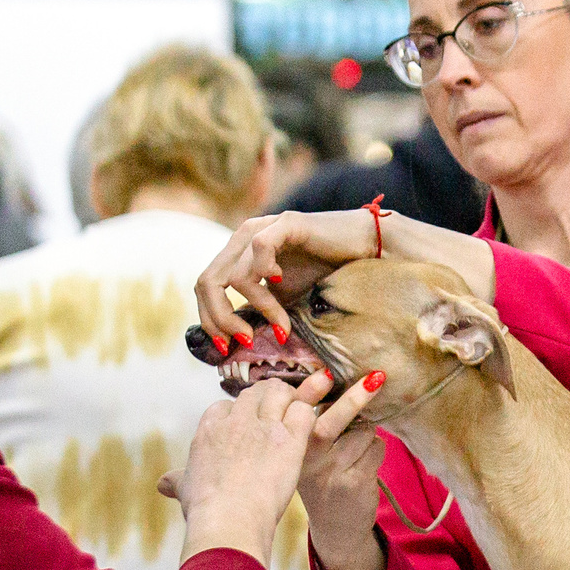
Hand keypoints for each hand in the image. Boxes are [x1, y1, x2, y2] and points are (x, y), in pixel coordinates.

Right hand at [165, 371, 335, 565]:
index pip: (227, 404)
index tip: (247, 423)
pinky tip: (310, 424)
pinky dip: (309, 413)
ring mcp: (265, 427)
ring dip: (291, 398)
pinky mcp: (290, 439)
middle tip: (278, 408)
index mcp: (209, 426)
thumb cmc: (206, 508)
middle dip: (268, 397)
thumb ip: (177, 480)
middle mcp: (236, 420)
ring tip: (297, 407)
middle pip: (256, 393)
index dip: (240, 412)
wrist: (228, 519)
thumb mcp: (186, 489)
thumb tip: (162, 485)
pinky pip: (304, 411)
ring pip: (281, 393)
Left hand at [192, 209, 378, 355]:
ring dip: (259, 308)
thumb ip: (259, 310)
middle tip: (245, 340)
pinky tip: (283, 283)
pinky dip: (267, 278)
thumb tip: (236, 339)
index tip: (226, 346)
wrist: (364, 249)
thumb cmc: (325, 272)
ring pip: (234, 276)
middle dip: (221, 319)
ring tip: (282, 326)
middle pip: (207, 282)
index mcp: (238, 252)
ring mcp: (263, 227)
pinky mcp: (285, 223)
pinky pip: (260, 251)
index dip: (209, 318)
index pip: (205, 285)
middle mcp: (244, 237)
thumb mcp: (284, 298)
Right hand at [297, 375, 391, 569]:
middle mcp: (306, 459)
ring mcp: (330, 472)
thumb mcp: (310, 454)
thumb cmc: (324, 479)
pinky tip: (364, 466)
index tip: (328, 371)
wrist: (336, 529)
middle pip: (333, 419)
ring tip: (355, 452)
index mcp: (292, 445)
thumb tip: (348, 383)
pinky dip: (376, 451)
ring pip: (363, 432)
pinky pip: (376, 449)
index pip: (300, 411)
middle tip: (377, 378)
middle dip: (356, 397)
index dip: (313, 388)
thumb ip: (318, 422)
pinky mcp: (354, 482)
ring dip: (368, 436)